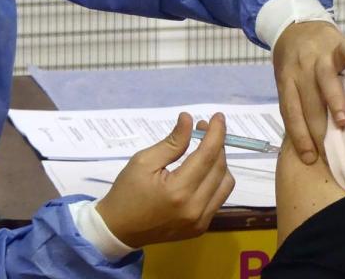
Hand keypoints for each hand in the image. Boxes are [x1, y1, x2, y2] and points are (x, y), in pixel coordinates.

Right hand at [96, 113, 234, 247]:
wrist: (119, 229)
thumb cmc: (127, 192)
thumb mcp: (143, 161)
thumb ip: (172, 142)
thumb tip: (189, 119)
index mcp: (178, 191)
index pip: (207, 156)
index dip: (216, 133)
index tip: (218, 116)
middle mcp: (195, 208)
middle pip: (219, 168)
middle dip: (217, 144)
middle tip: (203, 128)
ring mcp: (200, 221)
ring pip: (225, 184)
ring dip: (219, 163)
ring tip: (205, 150)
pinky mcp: (201, 228)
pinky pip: (219, 199)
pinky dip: (215, 180)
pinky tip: (202, 171)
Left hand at [273, 21, 344, 164]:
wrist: (294, 24)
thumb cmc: (294, 62)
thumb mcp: (287, 80)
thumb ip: (297, 103)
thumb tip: (308, 140)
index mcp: (286, 81)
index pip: (291, 112)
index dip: (299, 136)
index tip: (309, 158)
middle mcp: (300, 70)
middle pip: (308, 102)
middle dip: (318, 127)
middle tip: (330, 151)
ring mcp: (318, 56)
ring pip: (324, 79)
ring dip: (333, 100)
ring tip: (343, 121)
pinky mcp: (334, 42)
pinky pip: (343, 48)